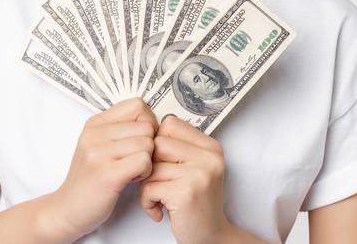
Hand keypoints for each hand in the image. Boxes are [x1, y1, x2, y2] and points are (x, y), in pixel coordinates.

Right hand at [36, 98, 157, 239]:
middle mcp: (95, 134)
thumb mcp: (96, 145)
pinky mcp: (108, 174)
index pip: (137, 105)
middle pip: (146, 126)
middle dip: (148, 145)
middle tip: (134, 160)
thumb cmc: (88, 179)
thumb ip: (119, 129)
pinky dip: (145, 172)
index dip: (147, 122)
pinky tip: (132, 179)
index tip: (140, 139)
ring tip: (131, 171)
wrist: (67, 208)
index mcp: (94, 123)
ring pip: (148, 144)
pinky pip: (144, 161)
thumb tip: (150, 118)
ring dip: (147, 161)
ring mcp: (99, 153)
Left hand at [140, 116, 233, 243]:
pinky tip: (160, 210)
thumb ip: (177, 147)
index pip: (170, 124)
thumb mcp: (194, 168)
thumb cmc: (196, 203)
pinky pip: (148, 187)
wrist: (212, 236)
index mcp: (210, 147)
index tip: (162, 162)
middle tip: (159, 183)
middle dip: (150, 165)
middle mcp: (209, 157)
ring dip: (147, 186)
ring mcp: (199, 174)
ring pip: (149, 166)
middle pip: (157, 143)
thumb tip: (145, 130)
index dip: (157, 143)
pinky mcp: (186, 192)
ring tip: (161, 198)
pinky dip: (147, 202)